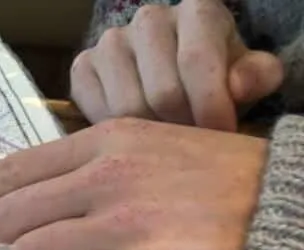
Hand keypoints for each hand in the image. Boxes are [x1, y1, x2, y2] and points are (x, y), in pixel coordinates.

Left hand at [0, 118, 267, 249]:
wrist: (282, 212)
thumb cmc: (208, 184)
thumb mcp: (144, 152)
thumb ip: (82, 173)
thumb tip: (20, 207)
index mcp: (103, 142)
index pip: (10, 171)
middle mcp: (106, 177)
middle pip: (10, 223)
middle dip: (18, 246)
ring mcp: (125, 223)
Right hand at [71, 0, 283, 131]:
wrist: (178, 76)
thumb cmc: (217, 77)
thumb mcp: (248, 75)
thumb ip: (256, 76)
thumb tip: (237, 87)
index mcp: (196, 10)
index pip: (196, 61)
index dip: (210, 107)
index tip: (220, 137)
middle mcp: (149, 19)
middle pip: (161, 92)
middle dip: (181, 128)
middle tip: (192, 147)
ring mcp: (110, 43)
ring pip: (126, 108)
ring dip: (149, 136)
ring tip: (166, 143)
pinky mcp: (83, 68)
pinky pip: (96, 113)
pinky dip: (116, 134)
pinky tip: (136, 136)